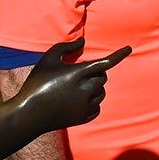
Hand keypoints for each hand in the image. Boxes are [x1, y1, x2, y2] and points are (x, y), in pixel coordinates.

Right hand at [15, 40, 130, 129]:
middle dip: (95, 73)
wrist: (28, 114)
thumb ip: (67, 47)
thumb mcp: (48, 60)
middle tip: (79, 74)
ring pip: (101, 92)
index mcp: (77, 74)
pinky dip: (92, 102)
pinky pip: (97, 107)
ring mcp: (85, 106)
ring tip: (76, 88)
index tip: (129, 48)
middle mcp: (85, 90)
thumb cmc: (37, 83)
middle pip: (102, 77)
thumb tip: (84, 42)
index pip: (104, 62)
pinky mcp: (83, 118)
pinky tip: (78, 100)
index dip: (118, 55)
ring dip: (94, 87)